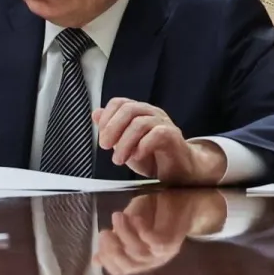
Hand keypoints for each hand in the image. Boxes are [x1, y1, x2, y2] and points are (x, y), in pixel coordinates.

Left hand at [93, 99, 226, 184]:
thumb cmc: (152, 158)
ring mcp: (164, 123)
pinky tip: (136, 157)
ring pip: (140, 123)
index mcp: (139, 112)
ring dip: (125, 143)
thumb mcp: (124, 144)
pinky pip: (157, 134)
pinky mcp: (174, 136)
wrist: (178, 172)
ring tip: (119, 160)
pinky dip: (143, 146)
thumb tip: (95, 113)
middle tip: (106, 147)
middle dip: (113, 128)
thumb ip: (111, 130)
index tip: (102, 138)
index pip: (119, 102)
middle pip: (129, 109)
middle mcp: (152, 113)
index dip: (107, 118)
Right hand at [94, 192, 226, 274]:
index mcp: (142, 260)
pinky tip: (134, 218)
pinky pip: (154, 243)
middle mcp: (153, 261)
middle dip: (112, 250)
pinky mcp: (173, 241)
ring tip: (117, 216)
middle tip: (104, 231)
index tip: (100, 239)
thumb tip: (95, 260)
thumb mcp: (130, 224)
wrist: (185, 198)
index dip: (107, 259)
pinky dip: (141, 231)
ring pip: (138, 253)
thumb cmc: (156, 211)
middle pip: (128, 266)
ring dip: (124, 235)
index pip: (120, 271)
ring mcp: (164, 253)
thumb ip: (116, 240)